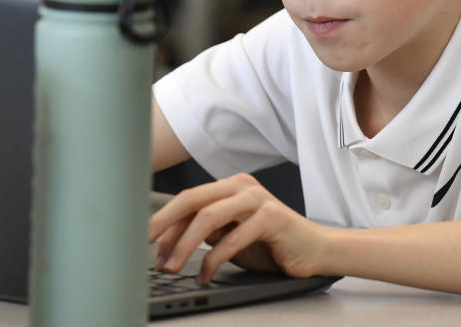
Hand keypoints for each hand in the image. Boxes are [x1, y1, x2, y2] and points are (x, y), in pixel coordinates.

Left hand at [148, 173, 327, 283]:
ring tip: (173, 266)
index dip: (164, 220)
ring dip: (185, 244)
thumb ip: (205, 232)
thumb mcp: (230, 236)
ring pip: (209, 216)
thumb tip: (167, 245)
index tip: (146, 240)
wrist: (314, 251)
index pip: (188, 198)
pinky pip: (234, 237)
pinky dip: (214, 259)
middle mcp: (241, 186)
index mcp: (229, 186)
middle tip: (147, 246)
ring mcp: (257, 199)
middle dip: (166, 224)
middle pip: (192, 199)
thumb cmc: (270, 244)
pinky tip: (205, 275)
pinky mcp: (272, 217)